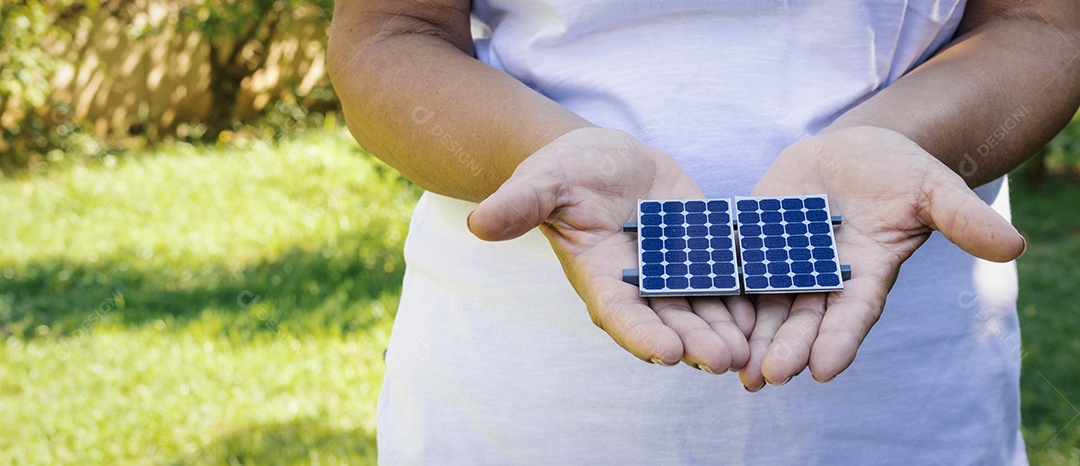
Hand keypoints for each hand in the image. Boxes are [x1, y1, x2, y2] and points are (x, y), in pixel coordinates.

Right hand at [467, 127, 753, 372]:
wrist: (603, 158)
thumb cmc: (565, 170)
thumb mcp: (543, 181)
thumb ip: (518, 205)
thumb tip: (478, 224)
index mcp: (600, 278)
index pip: (621, 315)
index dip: (644, 335)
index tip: (668, 353)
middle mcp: (639, 285)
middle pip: (671, 322)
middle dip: (697, 341)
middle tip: (725, 361)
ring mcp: (673, 272)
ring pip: (704, 308)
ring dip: (728, 330)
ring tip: (754, 349)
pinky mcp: (701, 253)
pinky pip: (727, 278)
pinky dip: (747, 295)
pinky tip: (774, 307)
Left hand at [738, 125, 1025, 390]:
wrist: (850, 150)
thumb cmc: (897, 169)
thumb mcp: (930, 186)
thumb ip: (961, 217)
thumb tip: (1012, 246)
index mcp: (867, 274)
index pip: (853, 314)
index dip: (840, 341)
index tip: (825, 370)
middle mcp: (824, 280)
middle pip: (804, 321)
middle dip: (787, 349)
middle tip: (766, 378)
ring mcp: (787, 263)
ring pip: (768, 307)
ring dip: (752, 337)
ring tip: (733, 367)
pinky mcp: (756, 244)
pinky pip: (737, 272)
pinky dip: (724, 294)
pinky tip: (702, 316)